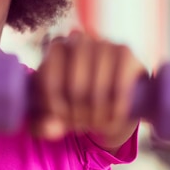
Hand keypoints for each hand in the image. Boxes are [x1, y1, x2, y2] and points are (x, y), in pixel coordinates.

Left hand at [31, 30, 146, 149]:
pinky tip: (114, 118)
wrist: (114, 95)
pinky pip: (119, 87)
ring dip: (97, 115)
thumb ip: (44, 125)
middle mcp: (77, 40)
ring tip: (96, 124)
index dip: (54, 107)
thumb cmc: (76, 102)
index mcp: (54, 49)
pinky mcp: (124, 52)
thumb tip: (50, 129)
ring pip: (98, 89)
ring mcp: (102, 43)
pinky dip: (116, 109)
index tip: (60, 120)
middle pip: (75, 87)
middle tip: (79, 125)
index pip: (48, 79)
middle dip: (77, 114)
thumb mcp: (55, 115)